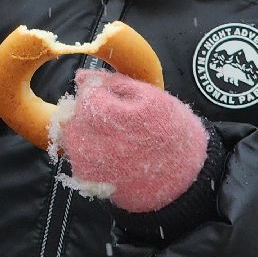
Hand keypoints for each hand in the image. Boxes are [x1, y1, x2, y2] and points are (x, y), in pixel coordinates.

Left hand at [53, 69, 207, 212]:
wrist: (184, 180)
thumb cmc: (172, 133)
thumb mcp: (151, 97)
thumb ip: (112, 82)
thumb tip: (81, 75)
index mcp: (105, 114)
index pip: (86, 92)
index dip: (103, 92)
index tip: (120, 102)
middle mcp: (89, 140)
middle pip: (75, 114)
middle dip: (92, 112)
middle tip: (120, 123)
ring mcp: (86, 163)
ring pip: (73, 134)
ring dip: (89, 131)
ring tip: (120, 139)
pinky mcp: (87, 180)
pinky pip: (78, 156)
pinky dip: (91, 152)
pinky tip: (115, 155)